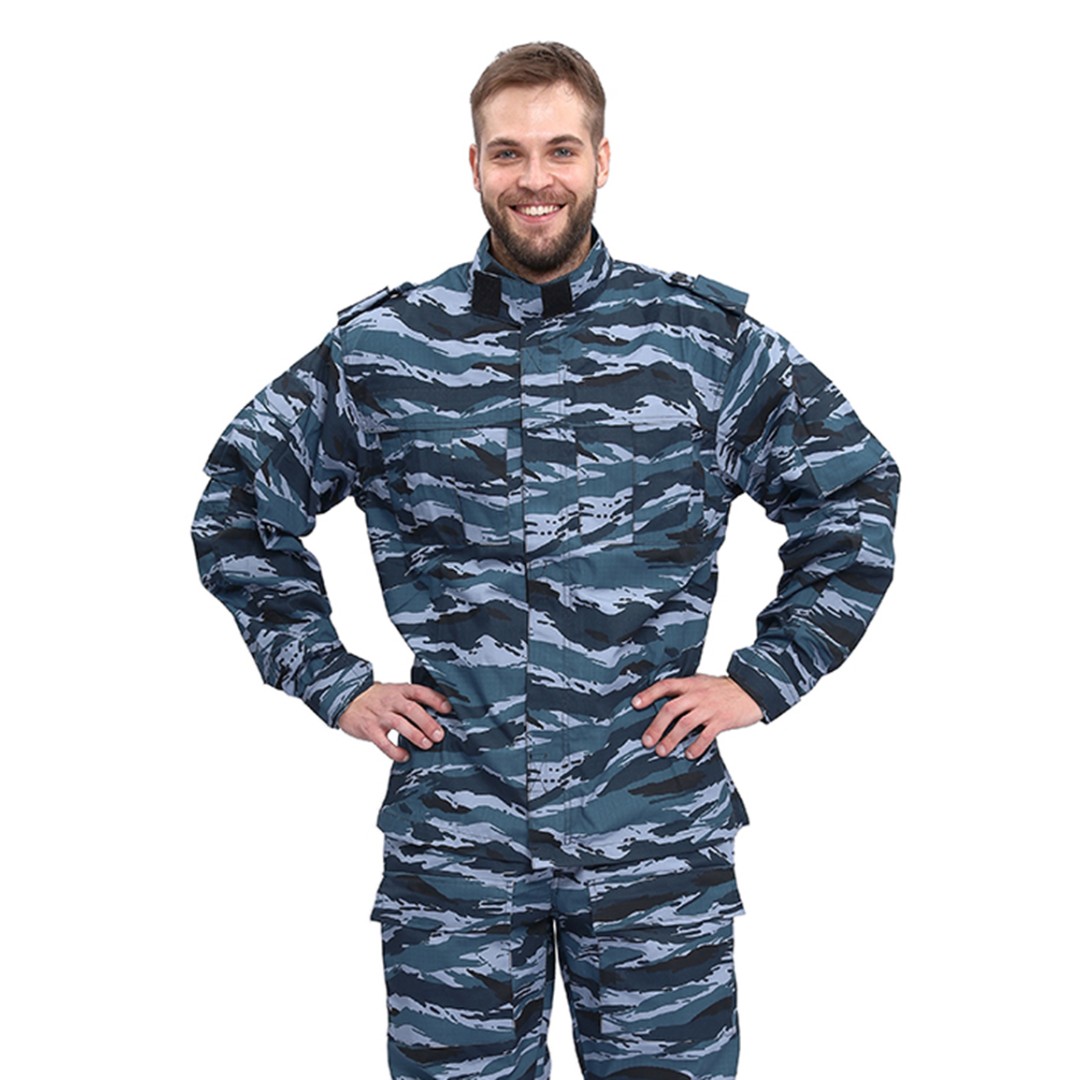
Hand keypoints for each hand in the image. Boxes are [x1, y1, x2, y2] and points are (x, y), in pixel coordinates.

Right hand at [337, 682, 450, 761]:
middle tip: (439, 735)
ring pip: (399, 723)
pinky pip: (382, 741)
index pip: (420, 692)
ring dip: (414, 734)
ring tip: (426, 745)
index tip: (448, 709)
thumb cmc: (377, 698)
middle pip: (411, 709)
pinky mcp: (369, 728)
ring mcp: (380, 715)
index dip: (435, 699)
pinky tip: (404, 756)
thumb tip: (439, 716)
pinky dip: (394, 750)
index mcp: (400, 690)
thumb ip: (413, 702)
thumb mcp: (395, 693)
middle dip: (427, 722)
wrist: (347, 698)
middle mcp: (391, 701)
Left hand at [633, 675, 762, 758]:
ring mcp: (710, 707)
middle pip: (671, 709)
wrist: (752, 689)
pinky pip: (706, 735)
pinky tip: (689, 754)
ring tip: (662, 751)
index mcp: (691, 684)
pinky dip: (696, 746)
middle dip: (657, 726)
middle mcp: (697, 694)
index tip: (635, 705)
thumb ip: (685, 692)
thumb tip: (664, 708)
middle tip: (647, 742)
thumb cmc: (724, 690)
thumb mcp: (703, 684)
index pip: (665, 686)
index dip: (649, 694)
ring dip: (671, 739)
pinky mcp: (722, 720)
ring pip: (685, 723)